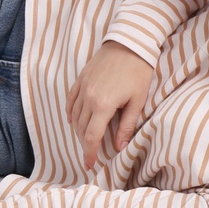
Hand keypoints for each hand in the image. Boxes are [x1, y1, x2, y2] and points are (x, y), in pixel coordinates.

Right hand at [66, 40, 155, 169]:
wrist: (130, 42)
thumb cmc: (138, 70)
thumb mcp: (138, 101)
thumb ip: (127, 126)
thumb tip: (120, 147)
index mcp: (103, 106)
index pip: (92, 136)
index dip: (89, 153)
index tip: (89, 165)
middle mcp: (89, 98)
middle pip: (81, 128)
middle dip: (84, 145)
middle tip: (90, 156)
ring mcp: (83, 87)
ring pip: (74, 116)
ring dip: (78, 130)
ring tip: (86, 140)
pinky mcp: (81, 78)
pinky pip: (71, 100)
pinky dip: (70, 113)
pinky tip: (73, 120)